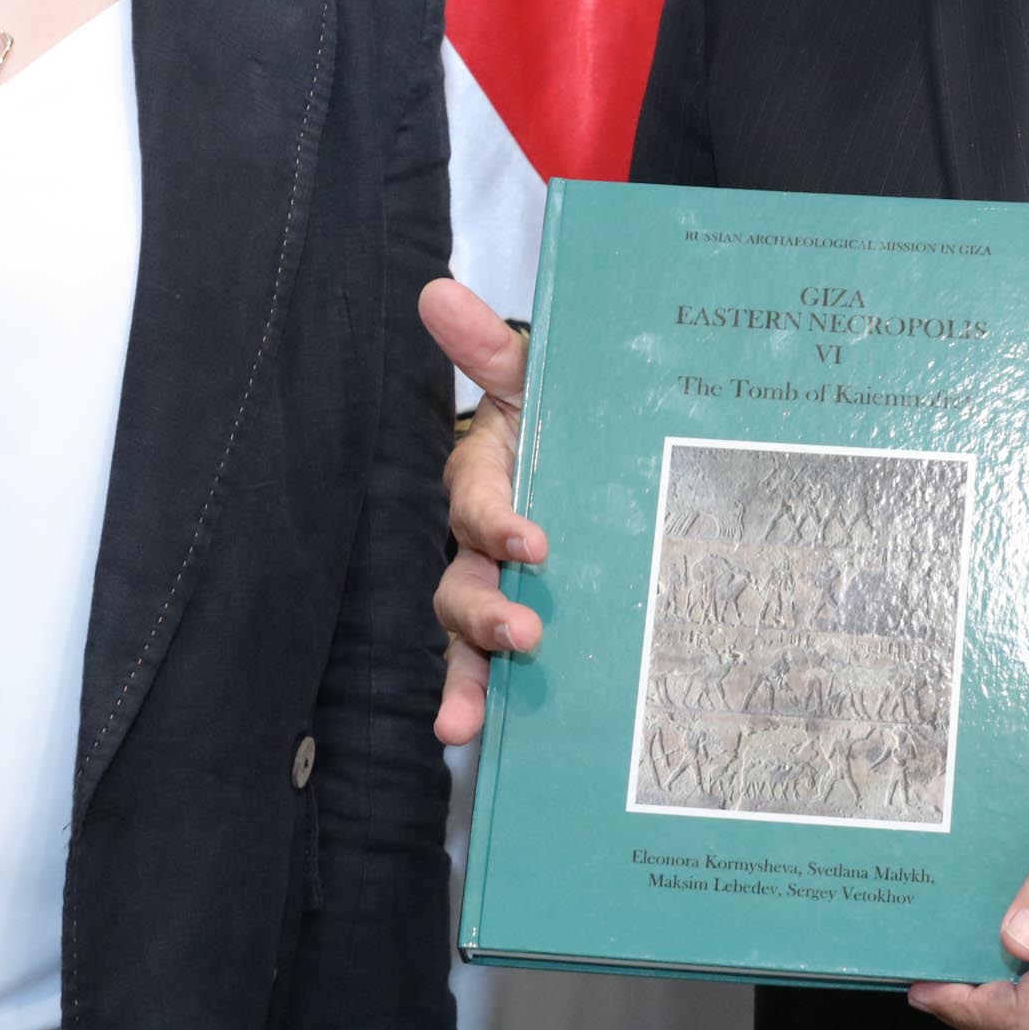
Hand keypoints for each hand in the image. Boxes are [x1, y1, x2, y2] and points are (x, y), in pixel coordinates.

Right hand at [422, 277, 545, 745]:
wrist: (593, 448)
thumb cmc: (559, 414)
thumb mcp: (535, 378)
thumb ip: (490, 349)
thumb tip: (435, 291)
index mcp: (483, 477)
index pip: (476, 503)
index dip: (497, 521)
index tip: (533, 539)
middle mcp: (477, 540)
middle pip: (459, 582)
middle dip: (483, 611)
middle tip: (523, 631)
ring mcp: (493, 586)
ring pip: (462, 635)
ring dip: (465, 675)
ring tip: (465, 721)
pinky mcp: (516, 623)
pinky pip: (488, 668)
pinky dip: (476, 702)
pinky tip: (473, 739)